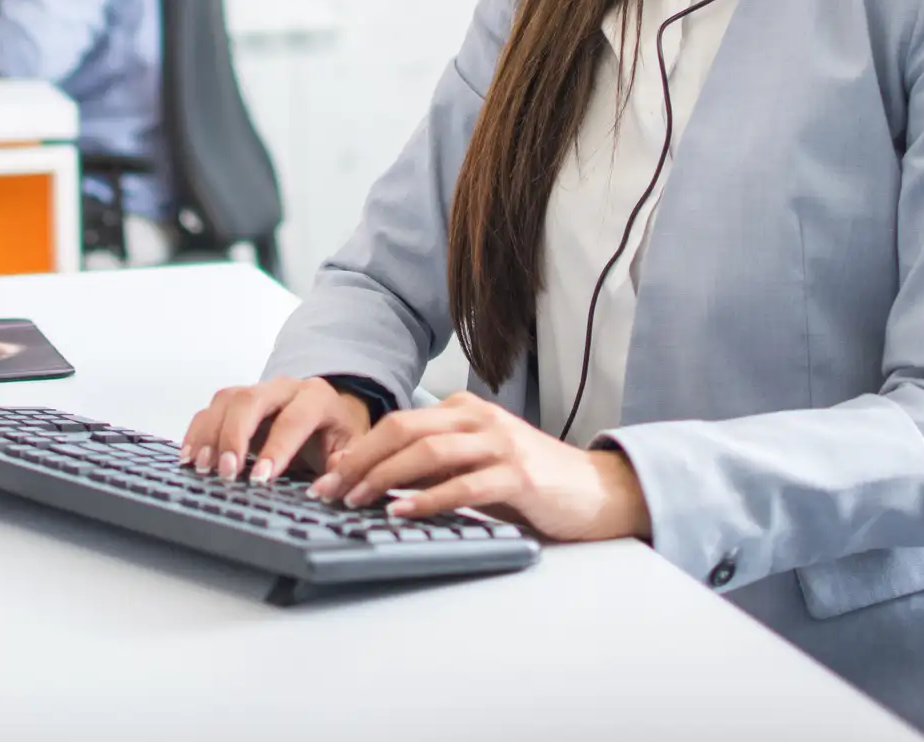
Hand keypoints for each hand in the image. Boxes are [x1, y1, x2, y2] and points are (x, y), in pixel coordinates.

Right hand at [180, 377, 372, 484]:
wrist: (328, 414)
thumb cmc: (336, 435)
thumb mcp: (351, 448)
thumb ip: (344, 464)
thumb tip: (326, 487)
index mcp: (316, 398)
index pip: (293, 419)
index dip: (277, 448)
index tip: (261, 478)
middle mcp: (283, 388)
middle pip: (251, 400)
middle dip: (234, 436)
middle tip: (227, 473)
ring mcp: (257, 391)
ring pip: (226, 400)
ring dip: (210, 435)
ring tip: (202, 468)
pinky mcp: (236, 402)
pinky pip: (210, 409)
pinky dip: (197, 432)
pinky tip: (190, 457)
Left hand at [311, 391, 650, 542]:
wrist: (595, 491)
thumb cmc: (531, 482)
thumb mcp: (476, 464)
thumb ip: (436, 465)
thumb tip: (377, 482)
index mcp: (465, 411)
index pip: (398, 422)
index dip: (358, 449)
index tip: (328, 478)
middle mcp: (479, 419)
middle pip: (405, 430)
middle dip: (360, 460)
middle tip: (328, 490)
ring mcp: (500, 444)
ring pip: (429, 452)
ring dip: (385, 478)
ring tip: (356, 501)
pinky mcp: (519, 475)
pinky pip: (464, 485)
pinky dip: (428, 498)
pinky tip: (404, 512)